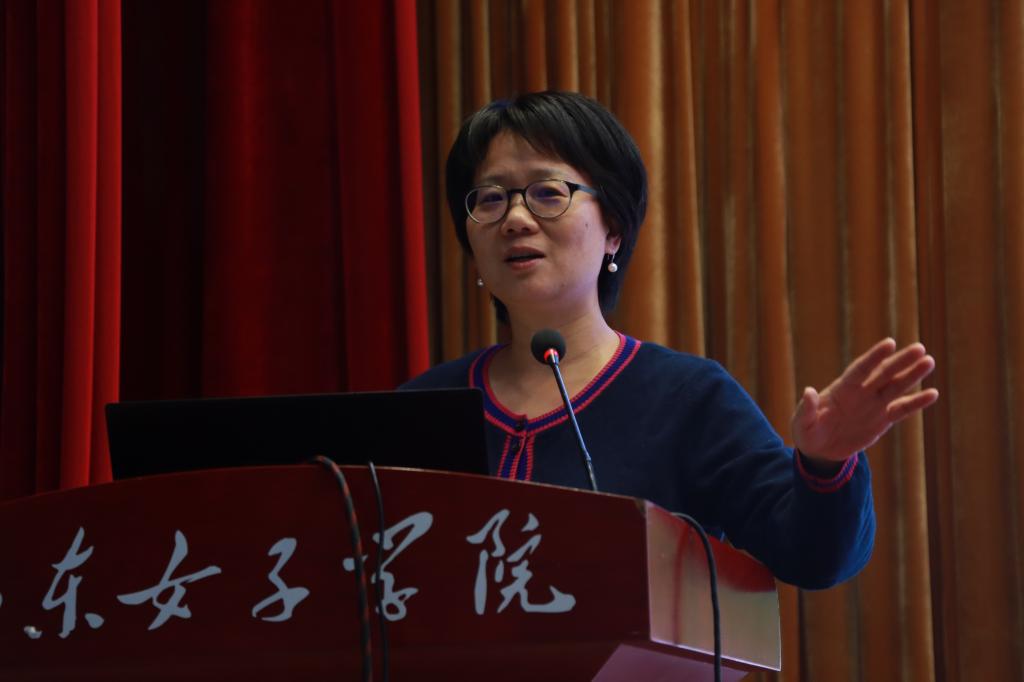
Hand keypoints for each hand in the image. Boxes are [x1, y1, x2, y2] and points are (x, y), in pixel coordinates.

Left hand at [792, 338, 939, 462]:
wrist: (820, 450)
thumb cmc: (807, 431)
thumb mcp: (802, 423)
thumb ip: (807, 408)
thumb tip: (808, 391)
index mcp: (841, 389)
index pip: (860, 369)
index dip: (874, 357)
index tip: (890, 343)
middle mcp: (861, 392)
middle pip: (883, 373)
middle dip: (901, 361)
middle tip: (920, 348)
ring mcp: (874, 405)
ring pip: (896, 386)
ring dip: (913, 375)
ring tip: (929, 362)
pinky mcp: (883, 420)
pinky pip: (902, 410)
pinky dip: (916, 403)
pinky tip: (932, 394)